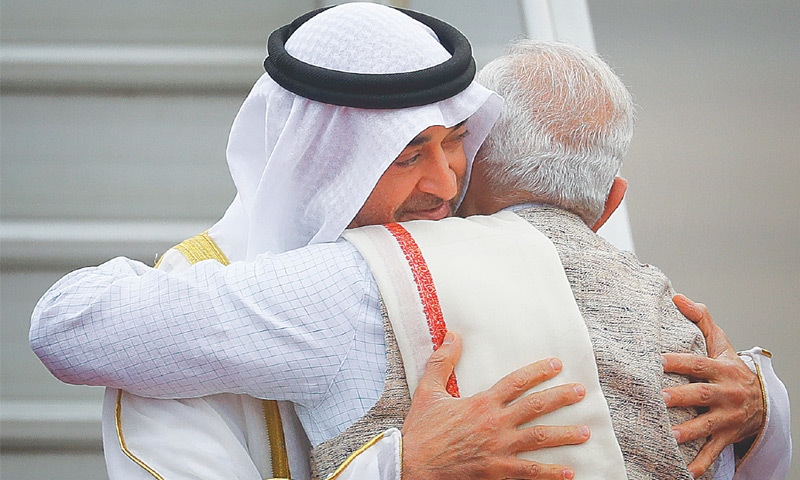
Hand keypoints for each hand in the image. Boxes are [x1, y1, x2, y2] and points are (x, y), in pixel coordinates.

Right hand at [402, 332, 589, 479]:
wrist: (412, 465)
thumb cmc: (421, 430)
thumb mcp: (428, 391)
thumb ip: (442, 361)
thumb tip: (452, 334)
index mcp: (481, 403)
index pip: (516, 382)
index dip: (538, 372)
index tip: (556, 365)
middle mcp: (495, 424)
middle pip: (536, 407)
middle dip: (561, 398)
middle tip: (581, 392)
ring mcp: (499, 450)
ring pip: (539, 439)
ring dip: (565, 435)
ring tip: (585, 432)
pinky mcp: (497, 472)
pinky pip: (529, 473)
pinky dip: (550, 473)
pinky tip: (569, 473)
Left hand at [662, 294, 763, 477]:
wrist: (763, 401)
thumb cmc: (732, 370)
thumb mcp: (722, 344)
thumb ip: (701, 320)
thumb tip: (678, 297)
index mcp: (720, 369)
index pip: (696, 364)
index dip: (678, 361)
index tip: (656, 360)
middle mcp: (724, 394)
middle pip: (700, 394)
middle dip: (681, 397)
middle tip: (659, 398)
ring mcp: (725, 417)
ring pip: (707, 425)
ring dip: (688, 431)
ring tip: (670, 435)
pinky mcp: (726, 436)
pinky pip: (712, 452)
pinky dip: (700, 463)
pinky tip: (684, 471)